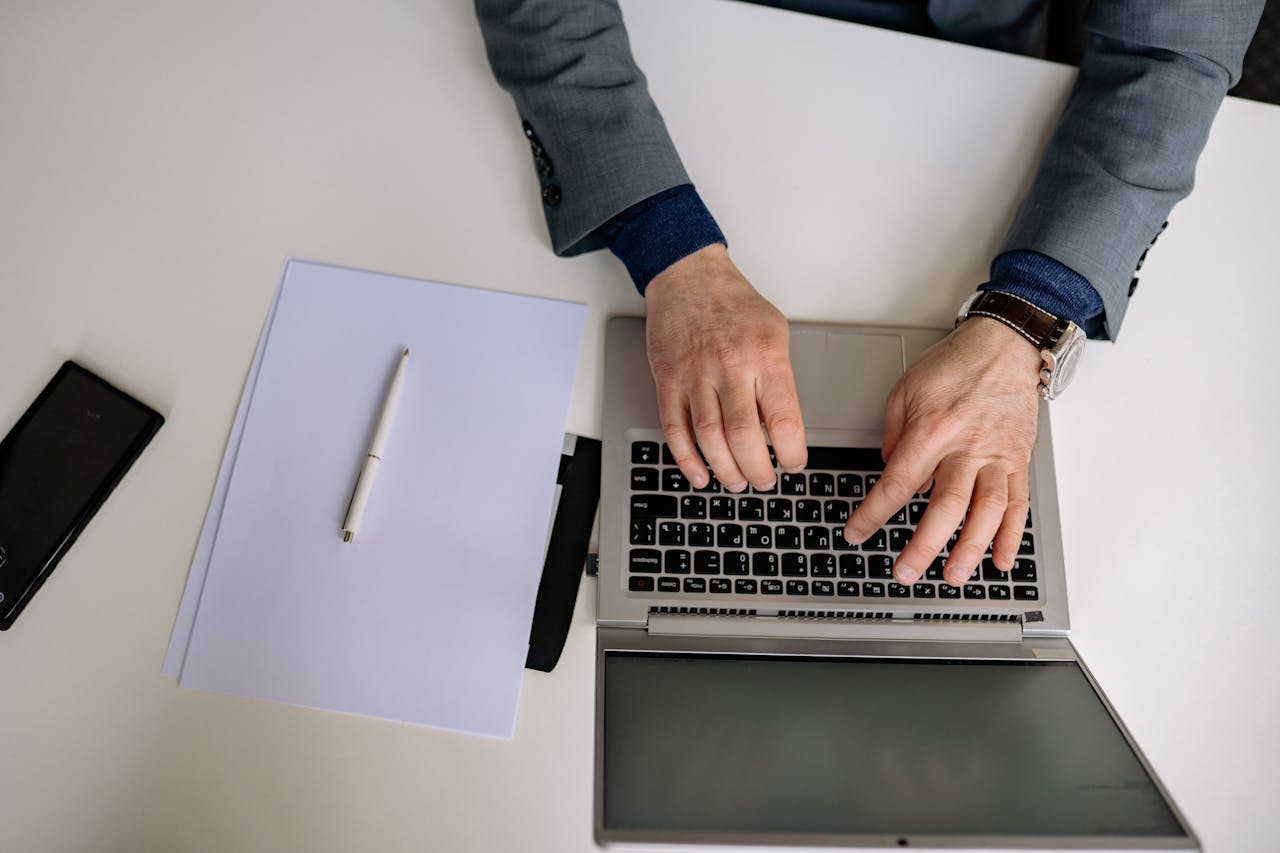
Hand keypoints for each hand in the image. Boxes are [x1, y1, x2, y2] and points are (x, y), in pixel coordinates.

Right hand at [644, 244, 805, 491]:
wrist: (688, 277)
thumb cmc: (734, 304)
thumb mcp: (775, 333)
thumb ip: (779, 378)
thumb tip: (785, 426)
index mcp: (765, 357)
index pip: (783, 419)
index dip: (791, 453)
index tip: (793, 464)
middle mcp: (730, 367)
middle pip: (744, 437)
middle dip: (757, 470)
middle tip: (763, 482)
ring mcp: (695, 375)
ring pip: (709, 438)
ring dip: (724, 469)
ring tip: (736, 482)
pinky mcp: (667, 380)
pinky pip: (675, 429)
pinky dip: (686, 458)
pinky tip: (699, 474)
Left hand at [842, 317, 1041, 586]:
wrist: (1004, 345)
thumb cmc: (955, 364)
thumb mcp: (905, 390)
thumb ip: (893, 436)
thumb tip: (890, 472)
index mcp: (931, 431)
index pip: (898, 483)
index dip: (873, 513)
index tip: (856, 533)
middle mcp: (966, 447)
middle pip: (945, 506)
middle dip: (923, 545)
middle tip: (905, 573)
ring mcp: (997, 456)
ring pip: (987, 512)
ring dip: (970, 549)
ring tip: (954, 576)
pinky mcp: (1019, 460)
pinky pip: (1018, 504)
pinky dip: (1011, 536)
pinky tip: (1000, 560)